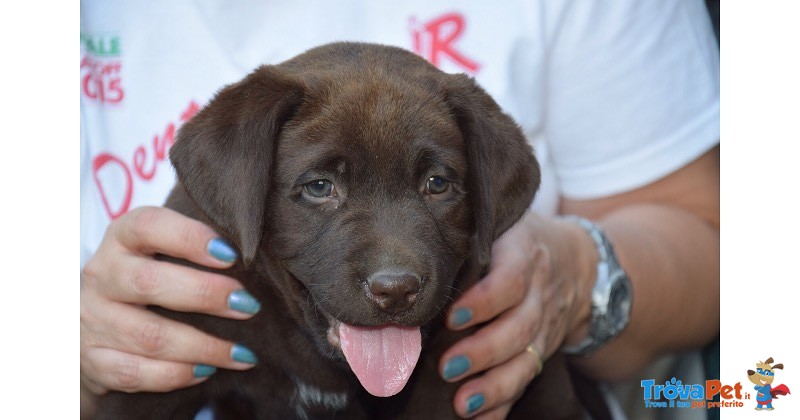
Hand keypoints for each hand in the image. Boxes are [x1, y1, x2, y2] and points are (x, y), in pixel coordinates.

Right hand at [80, 207, 261, 399]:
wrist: (94, 323)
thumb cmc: (149, 278)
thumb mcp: (161, 253)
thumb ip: (196, 251)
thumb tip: (257, 268)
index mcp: (122, 238)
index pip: (147, 226)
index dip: (190, 238)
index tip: (231, 254)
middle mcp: (102, 275)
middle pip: (149, 283)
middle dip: (206, 295)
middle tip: (249, 305)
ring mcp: (92, 319)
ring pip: (149, 336)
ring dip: (204, 346)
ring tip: (242, 352)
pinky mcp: (93, 359)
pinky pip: (135, 373)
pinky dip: (176, 375)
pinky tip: (207, 371)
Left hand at [439, 212, 594, 417]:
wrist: (579, 262)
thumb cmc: (521, 241)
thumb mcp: (506, 223)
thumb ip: (472, 232)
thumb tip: (418, 248)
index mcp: (525, 257)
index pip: (510, 280)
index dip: (484, 301)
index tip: (452, 316)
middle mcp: (540, 295)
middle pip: (518, 328)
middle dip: (484, 352)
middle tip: (447, 367)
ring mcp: (545, 327)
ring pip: (526, 360)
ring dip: (495, 385)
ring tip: (463, 404)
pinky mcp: (542, 350)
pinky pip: (526, 379)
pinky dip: (504, 403)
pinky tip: (480, 419)